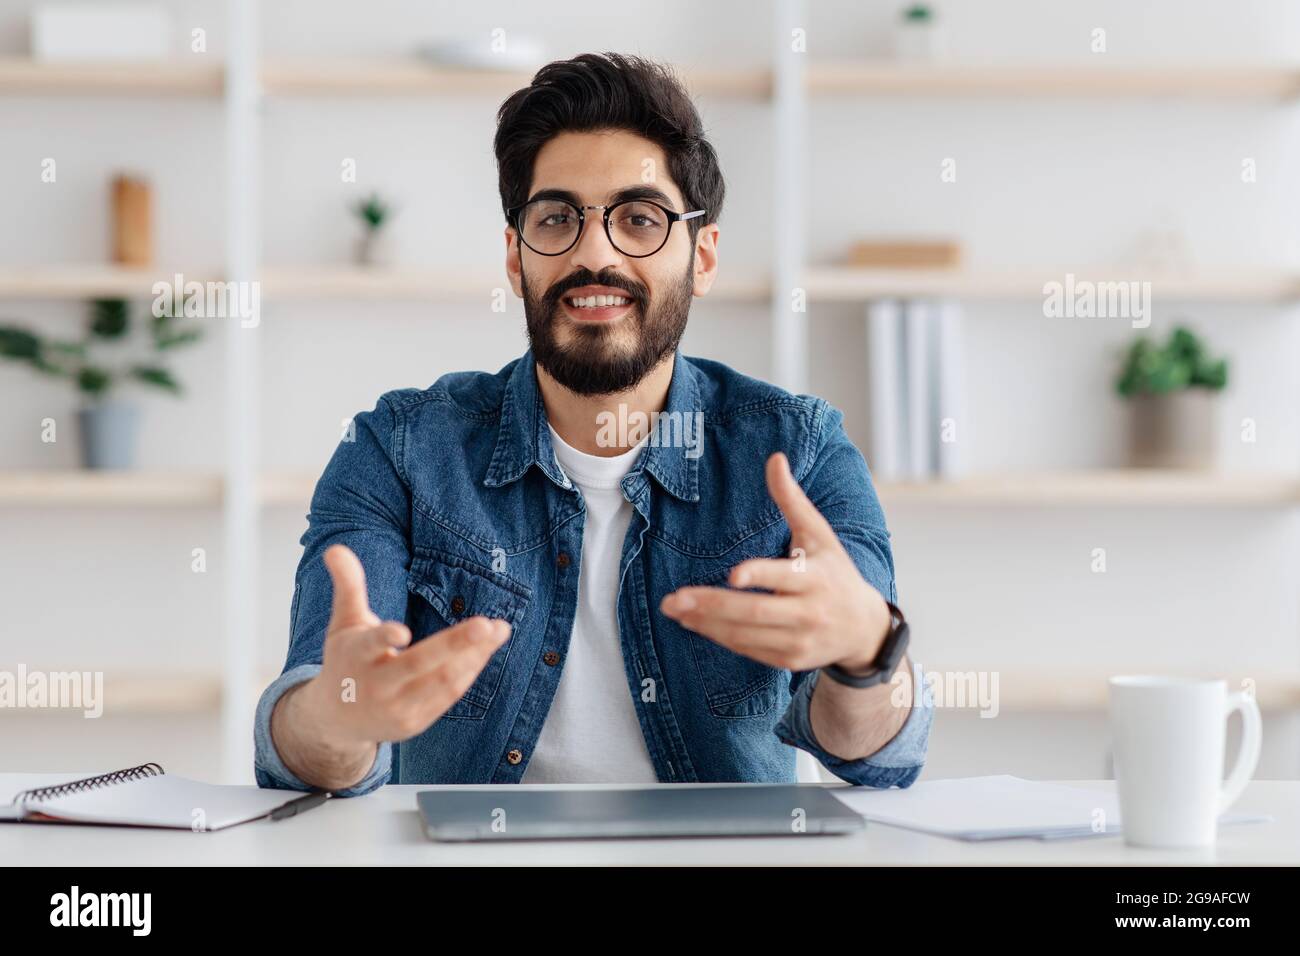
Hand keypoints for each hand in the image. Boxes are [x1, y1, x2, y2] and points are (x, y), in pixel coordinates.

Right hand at [300, 544, 511, 744]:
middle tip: (485, 625)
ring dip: (474, 655)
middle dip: (455, 645)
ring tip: (499, 629)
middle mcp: (376, 684)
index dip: (385, 637)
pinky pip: (449, 695)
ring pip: (442, 681)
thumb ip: (348, 585)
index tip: (401, 632)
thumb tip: (335, 547)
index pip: (370, 644)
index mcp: (355, 655)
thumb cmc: (346, 660)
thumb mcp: (344, 623)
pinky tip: (487, 649)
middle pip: (418, 664)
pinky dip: (470, 670)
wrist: (336, 719)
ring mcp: (396, 707)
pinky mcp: (415, 722)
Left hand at [660, 452, 890, 673]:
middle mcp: (810, 611)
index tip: (733, 574)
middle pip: (756, 611)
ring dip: (707, 623)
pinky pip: (748, 650)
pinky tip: (694, 623)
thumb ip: (792, 500)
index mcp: (817, 576)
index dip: (760, 576)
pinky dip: (719, 637)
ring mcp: (799, 640)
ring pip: (746, 635)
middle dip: (713, 605)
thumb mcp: (819, 534)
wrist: (863, 629)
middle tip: (674, 599)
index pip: (786, 576)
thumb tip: (775, 458)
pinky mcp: (789, 660)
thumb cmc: (835, 572)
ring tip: (675, 609)